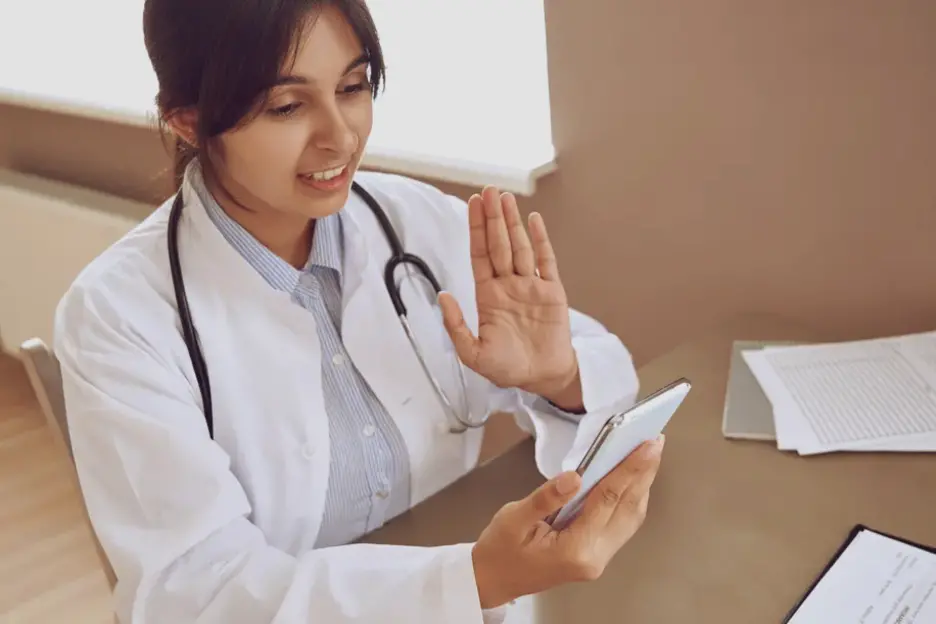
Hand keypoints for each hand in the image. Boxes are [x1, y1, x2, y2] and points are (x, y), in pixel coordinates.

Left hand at [439, 186, 579, 406]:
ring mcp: (531, 286)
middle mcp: (508, 285)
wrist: (542, 378)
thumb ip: (456, 327)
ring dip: (513, 222)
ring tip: (505, 197)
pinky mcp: (552, 292)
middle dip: (493, 218)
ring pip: (520, 247)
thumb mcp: (473, 354)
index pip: (480, 255)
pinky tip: (533, 220)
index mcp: (488, 296)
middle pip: (499, 244)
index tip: (473, 205)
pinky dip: (540, 240)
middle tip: (489, 191)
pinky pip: (545, 261)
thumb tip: (443, 296)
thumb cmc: (508, 369)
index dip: (476, 230)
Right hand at [471, 436, 664, 609]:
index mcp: (575, 550)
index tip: (646, 445)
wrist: (492, 581)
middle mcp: (594, 557)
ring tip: (648, 455)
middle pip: (629, 509)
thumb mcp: (513, 519)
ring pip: (630, 517)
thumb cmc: (499, 551)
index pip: (609, 501)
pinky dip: (630, 498)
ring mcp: (597, 559)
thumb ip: (545, 498)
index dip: (630, 469)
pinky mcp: (596, 555)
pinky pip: (622, 524)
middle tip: (655, 442)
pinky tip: (631, 480)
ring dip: (641, 485)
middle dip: (644, 472)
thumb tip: (574, 477)